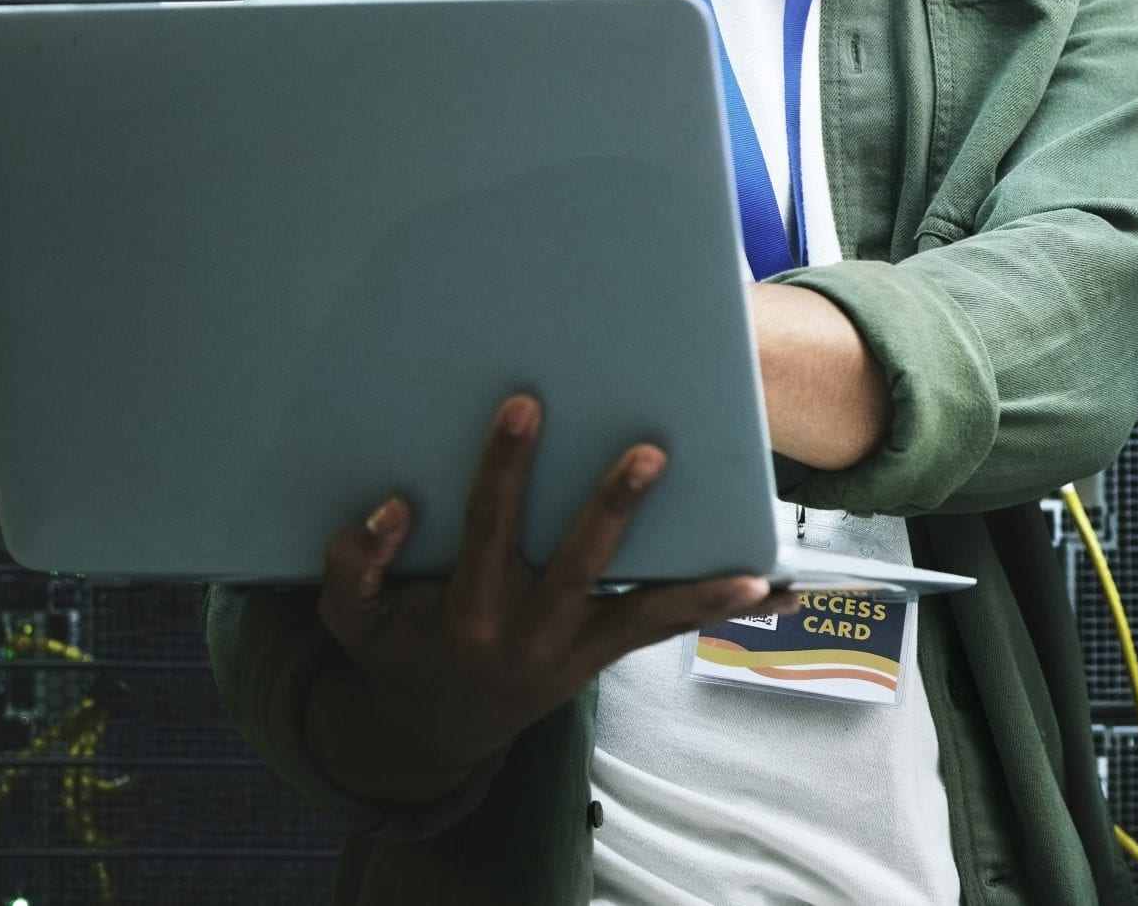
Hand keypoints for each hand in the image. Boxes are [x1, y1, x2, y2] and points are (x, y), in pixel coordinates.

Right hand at [310, 394, 791, 795]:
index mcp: (469, 612)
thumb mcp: (352, 620)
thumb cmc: (398, 651)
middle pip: (580, 563)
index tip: (525, 406)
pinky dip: (719, 611)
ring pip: (644, 615)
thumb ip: (356, 563)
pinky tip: (785, 593)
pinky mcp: (603, 657)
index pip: (489, 526)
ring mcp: (575, 650)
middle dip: (612, 508)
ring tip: (757, 573)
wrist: (435, 730)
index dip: (505, 468)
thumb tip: (393, 508)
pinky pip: (666, 632)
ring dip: (700, 592)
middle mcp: (530, 633)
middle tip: (649, 452)